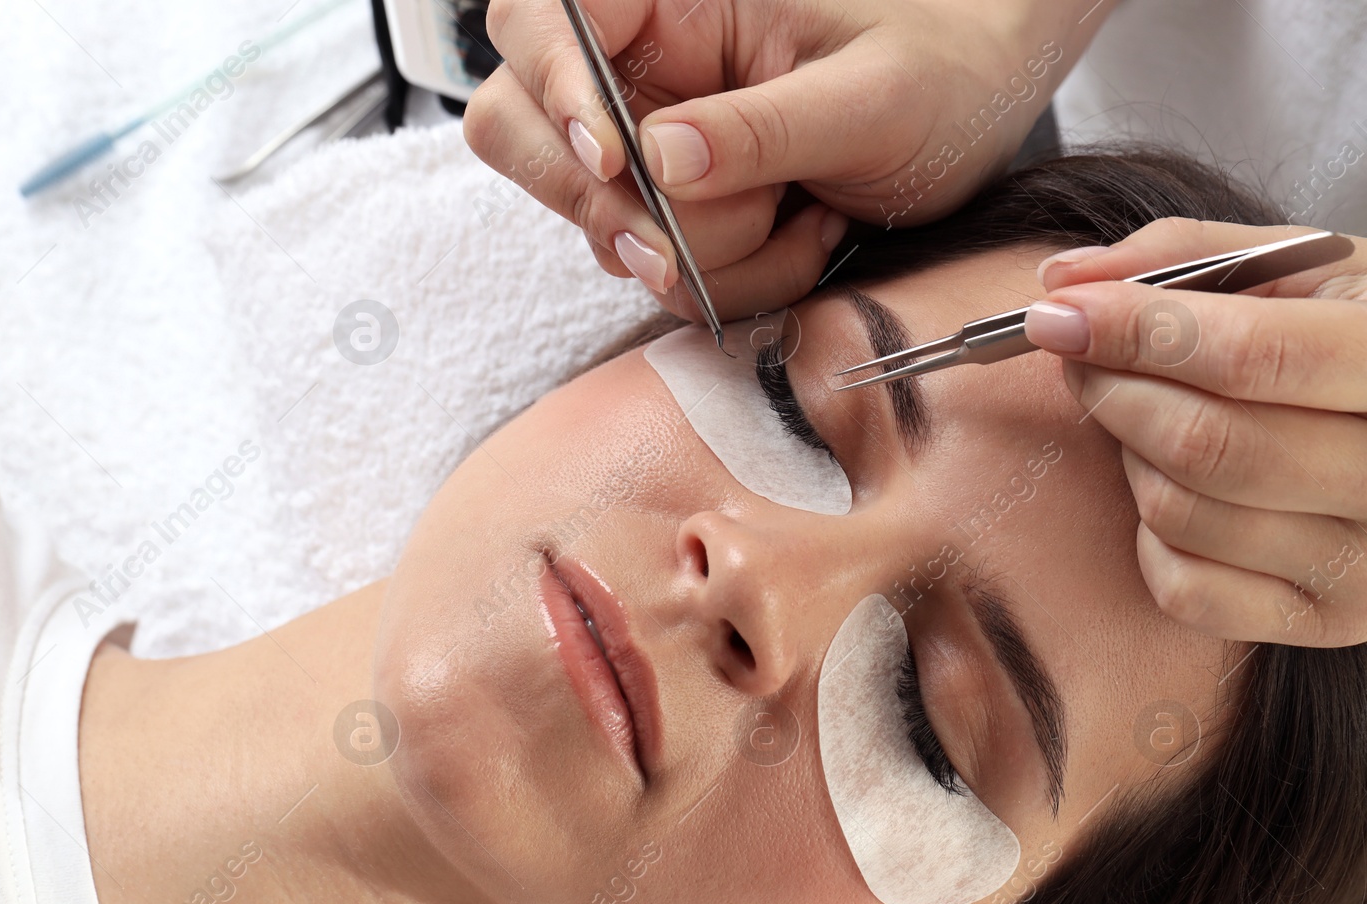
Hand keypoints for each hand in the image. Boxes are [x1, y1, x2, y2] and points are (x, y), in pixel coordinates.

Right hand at [464, 0, 1095, 322]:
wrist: (979, 111)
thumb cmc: (944, 67)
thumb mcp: (874, 97)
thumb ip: (765, 127)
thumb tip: (661, 158)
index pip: (541, 20)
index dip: (552, 87)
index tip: (614, 159)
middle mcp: (640, 65)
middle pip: (520, 128)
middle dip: (610, 203)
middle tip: (688, 239)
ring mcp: (646, 141)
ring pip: (592, 218)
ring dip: (695, 254)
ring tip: (799, 221)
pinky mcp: (669, 206)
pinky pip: (650, 266)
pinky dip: (725, 281)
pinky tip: (799, 239)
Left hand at [1026, 218, 1366, 646]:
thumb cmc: (1349, 338)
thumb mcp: (1302, 269)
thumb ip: (1184, 256)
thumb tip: (1059, 281)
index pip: (1250, 357)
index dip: (1137, 333)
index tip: (1057, 315)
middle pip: (1203, 443)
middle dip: (1114, 391)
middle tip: (1082, 358)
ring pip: (1180, 513)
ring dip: (1133, 457)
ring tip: (1148, 416)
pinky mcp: (1328, 620)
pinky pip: (1185, 588)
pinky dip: (1153, 536)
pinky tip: (1181, 487)